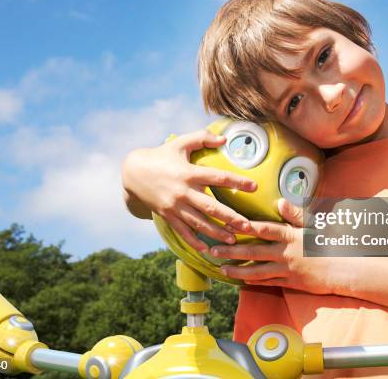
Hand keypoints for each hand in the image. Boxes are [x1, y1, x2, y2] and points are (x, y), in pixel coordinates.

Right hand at [122, 129, 257, 251]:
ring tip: (233, 240)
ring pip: (199, 223)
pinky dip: (194, 241)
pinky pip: (183, 231)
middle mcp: (183, 192)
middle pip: (211, 207)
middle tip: (248, 226)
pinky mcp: (167, 215)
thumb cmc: (161, 155)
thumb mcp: (180, 142)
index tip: (254, 186)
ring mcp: (175, 206)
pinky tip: (206, 249)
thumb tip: (223, 139)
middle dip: (231, 218)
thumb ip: (202, 138)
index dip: (237, 181)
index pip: (218, 177)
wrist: (133, 172)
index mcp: (189, 173)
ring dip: (217, 233)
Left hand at [210, 199, 335, 293]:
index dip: (244, 227)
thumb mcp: (315, 225)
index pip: (263, 229)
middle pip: (253, 251)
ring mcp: (286, 269)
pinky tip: (242, 281)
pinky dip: (254, 281)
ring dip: (237, 270)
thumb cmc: (331, 243)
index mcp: (290, 235)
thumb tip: (281, 201)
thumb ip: (295, 214)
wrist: (345, 269)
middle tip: (214, 250)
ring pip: (256, 270)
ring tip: (222, 269)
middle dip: (231, 250)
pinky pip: (268, 282)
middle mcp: (285, 252)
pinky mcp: (290, 282)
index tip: (228, 224)